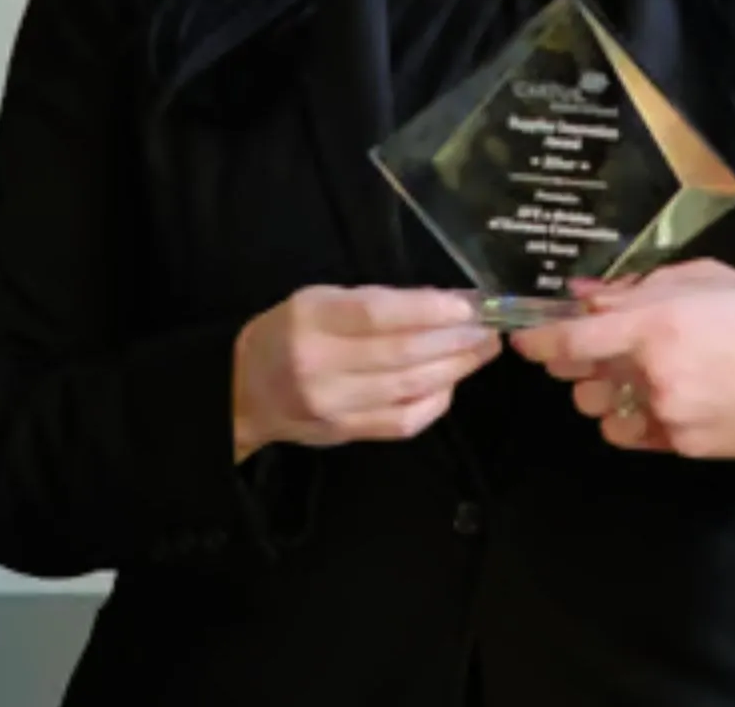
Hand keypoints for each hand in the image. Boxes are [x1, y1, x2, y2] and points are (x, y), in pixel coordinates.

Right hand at [232, 286, 499, 461]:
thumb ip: (375, 302)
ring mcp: (333, 405)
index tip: (471, 304)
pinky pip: (402, 421)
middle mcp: (320, 365)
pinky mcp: (345, 433)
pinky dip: (435, 402)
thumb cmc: (291, 332)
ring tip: (482, 350)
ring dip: (455, 368)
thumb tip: (444, 303)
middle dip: (456, 339)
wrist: (244, 389)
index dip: (431, 309)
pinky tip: (451, 383)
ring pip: (409, 388)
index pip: (380, 314)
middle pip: (403, 354)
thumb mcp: (320, 300)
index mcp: (312, 320)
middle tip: (490, 328)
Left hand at [511, 260, 734, 460]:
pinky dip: (631, 418)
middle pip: (578, 378)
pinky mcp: (678, 446)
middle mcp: (651, 374)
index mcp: (657, 324)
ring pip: (599, 411)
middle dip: (573, 362)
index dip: (538, 339)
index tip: (524, 336)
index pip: (573, 340)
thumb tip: (588, 296)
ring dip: (602, 393)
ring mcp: (663, 416)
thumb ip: (641, 285)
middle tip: (591, 346)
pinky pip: (631, 435)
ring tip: (631, 374)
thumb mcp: (707, 279)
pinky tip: (655, 400)